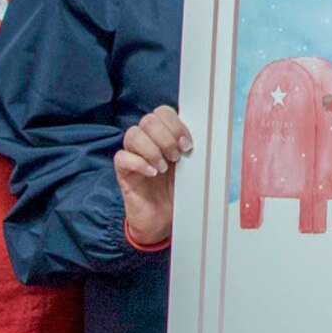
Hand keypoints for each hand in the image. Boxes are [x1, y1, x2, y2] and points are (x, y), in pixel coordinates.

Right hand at [116, 106, 192, 246]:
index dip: (175, 124)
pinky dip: (138, 163)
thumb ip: (194, 149)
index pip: (163, 112)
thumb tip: (209, 134)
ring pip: (133, 134)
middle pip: (148, 120)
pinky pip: (122, 157)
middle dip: (166, 137)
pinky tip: (152, 174)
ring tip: (163, 168)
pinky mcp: (123, 172)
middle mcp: (147, 141)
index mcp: (164, 135)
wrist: (165, 220)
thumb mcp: (192, 167)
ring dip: (152, 150)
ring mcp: (133, 155)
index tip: (188, 144)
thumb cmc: (180, 191)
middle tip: (176, 157)